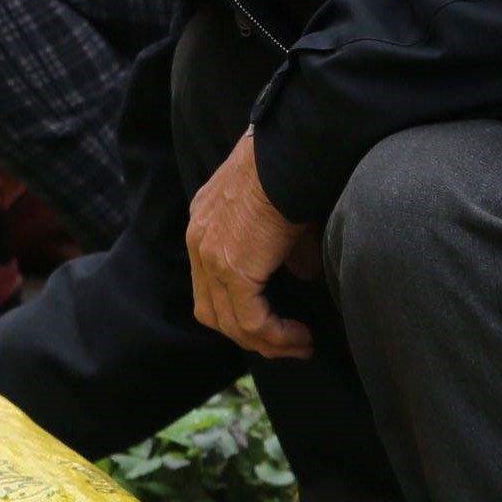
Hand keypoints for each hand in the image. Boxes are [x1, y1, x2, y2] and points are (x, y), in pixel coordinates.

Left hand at [188, 131, 316, 359]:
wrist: (288, 155)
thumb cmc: (291, 173)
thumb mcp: (281, 214)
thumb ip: (285, 250)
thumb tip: (302, 275)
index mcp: (204, 222)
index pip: (209, 282)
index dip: (237, 308)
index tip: (271, 321)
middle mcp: (199, 240)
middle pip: (212, 310)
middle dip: (249, 334)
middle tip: (285, 344)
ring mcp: (210, 256)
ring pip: (231, 323)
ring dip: (267, 343)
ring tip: (300, 346)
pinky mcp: (233, 269)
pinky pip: (251, 321)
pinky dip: (276, 336)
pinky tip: (300, 337)